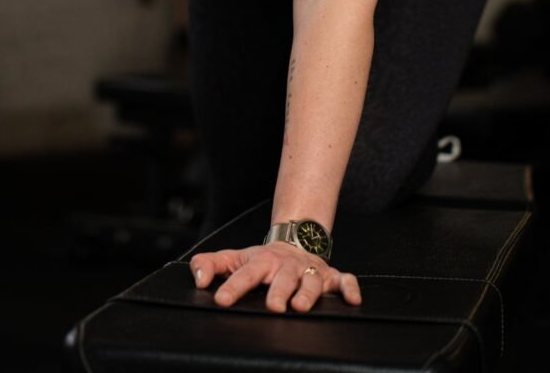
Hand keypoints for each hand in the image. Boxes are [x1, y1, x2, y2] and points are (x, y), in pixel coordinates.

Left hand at [189, 242, 361, 312]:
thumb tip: (197, 280)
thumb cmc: (262, 259)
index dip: (232, 286)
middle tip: (273, 307)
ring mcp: (310, 271)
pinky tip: (352, 300)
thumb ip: (210, 265)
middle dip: (278, 291)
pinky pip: (345, 280)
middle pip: (282, 278)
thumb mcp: (234, 258)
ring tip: (300, 307)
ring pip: (311, 281)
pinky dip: (350, 288)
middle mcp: (287, 266)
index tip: (221, 299)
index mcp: (262, 262)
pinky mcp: (331, 277)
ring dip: (308, 293)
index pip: (245, 274)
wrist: (295, 242)